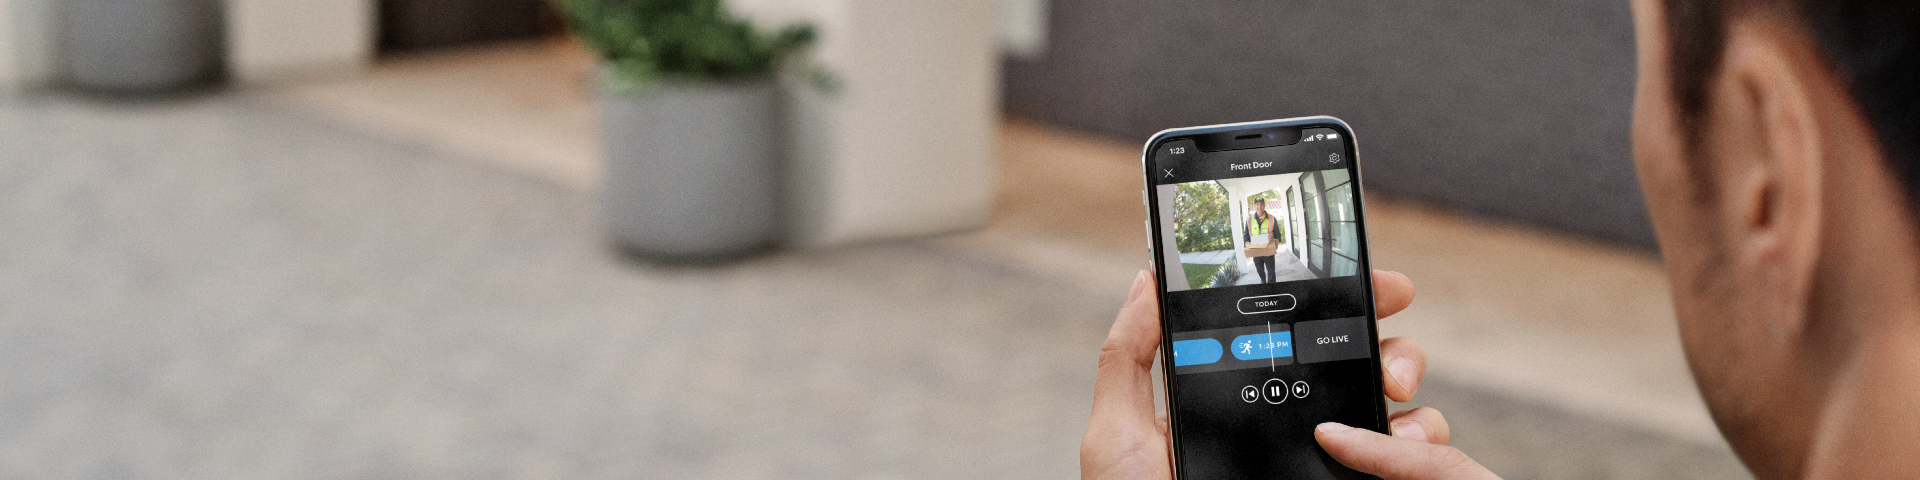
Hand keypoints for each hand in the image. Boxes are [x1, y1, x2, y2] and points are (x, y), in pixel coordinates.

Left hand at [1082, 270, 1466, 478]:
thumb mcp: (1120, 430)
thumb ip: (1130, 355)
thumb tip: (1146, 281)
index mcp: (1236, 393)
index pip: (1290, 332)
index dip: (1332, 298)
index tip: (1363, 278)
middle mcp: (1283, 420)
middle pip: (1351, 359)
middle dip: (1384, 336)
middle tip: (1384, 341)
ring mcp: (1317, 455)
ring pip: (1385, 405)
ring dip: (1402, 379)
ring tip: (1393, 388)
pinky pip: (1394, 461)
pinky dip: (1413, 442)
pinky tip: (1399, 439)